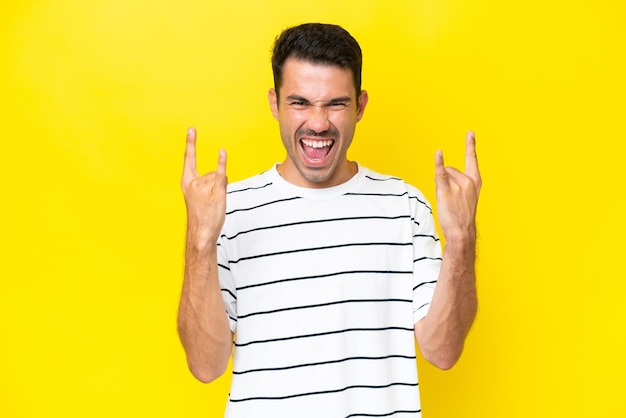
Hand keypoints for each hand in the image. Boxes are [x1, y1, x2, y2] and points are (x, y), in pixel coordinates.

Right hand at [181, 127, 227, 245]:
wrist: (201, 233)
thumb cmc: (201, 216)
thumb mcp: (199, 196)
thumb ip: (207, 182)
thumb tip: (220, 173)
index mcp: (186, 182)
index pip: (189, 159)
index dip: (191, 143)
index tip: (192, 129)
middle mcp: (194, 182)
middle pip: (212, 173)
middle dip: (215, 185)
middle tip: (209, 204)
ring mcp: (205, 187)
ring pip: (220, 178)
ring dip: (221, 190)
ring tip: (213, 204)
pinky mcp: (216, 192)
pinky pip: (221, 175)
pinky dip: (222, 163)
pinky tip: (222, 152)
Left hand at [435, 131, 481, 241]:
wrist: (461, 232)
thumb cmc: (462, 215)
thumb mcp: (466, 196)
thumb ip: (459, 182)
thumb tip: (444, 171)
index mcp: (475, 181)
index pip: (472, 159)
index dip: (470, 145)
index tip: (470, 132)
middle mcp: (468, 180)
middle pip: (450, 169)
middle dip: (446, 181)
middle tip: (451, 199)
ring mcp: (457, 185)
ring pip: (442, 175)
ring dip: (440, 186)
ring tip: (447, 201)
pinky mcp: (446, 190)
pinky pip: (440, 173)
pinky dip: (438, 163)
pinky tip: (439, 153)